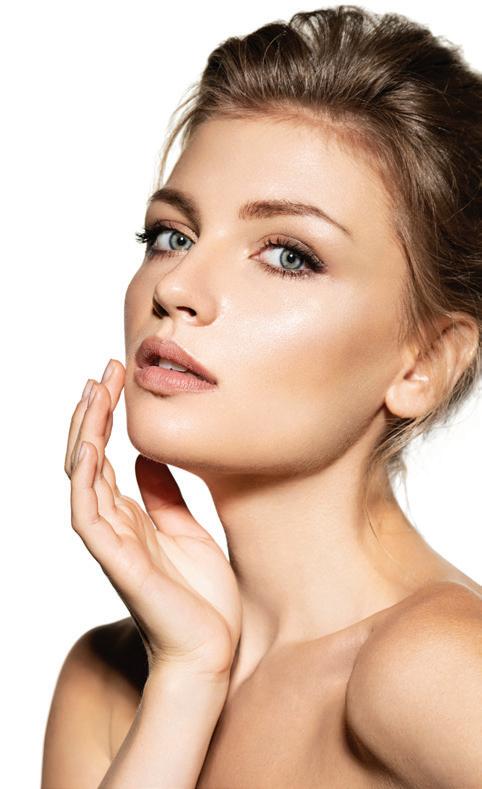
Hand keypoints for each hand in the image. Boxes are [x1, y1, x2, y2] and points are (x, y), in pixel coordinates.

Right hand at [65, 359, 241, 677]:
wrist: (211, 652)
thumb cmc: (201, 599)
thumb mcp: (187, 531)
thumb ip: (163, 496)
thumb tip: (146, 457)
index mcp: (131, 517)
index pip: (106, 458)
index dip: (106, 417)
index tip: (117, 377)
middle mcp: (114, 525)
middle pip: (88, 458)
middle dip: (92, 413)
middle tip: (103, 370)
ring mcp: (111, 542)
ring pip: (82, 478)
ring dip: (84, 433)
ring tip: (93, 391)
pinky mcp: (118, 562)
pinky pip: (89, 514)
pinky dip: (85, 479)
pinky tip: (90, 446)